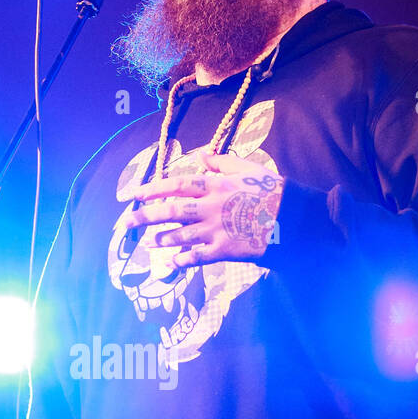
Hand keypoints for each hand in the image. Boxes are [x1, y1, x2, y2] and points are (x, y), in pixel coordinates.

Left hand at [123, 147, 283, 265]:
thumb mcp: (249, 168)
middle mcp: (209, 207)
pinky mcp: (224, 250)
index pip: (175, 185)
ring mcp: (215, 230)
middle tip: (123, 224)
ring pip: (180, 235)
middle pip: (169, 210)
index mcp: (214, 185)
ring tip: (150, 242)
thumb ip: (222, 162)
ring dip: (162, 239)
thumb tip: (201, 154)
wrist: (294, 218)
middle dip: (144, 216)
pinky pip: (197, 257)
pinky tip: (171, 264)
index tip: (132, 194)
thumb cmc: (272, 191)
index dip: (151, 189)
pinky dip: (182, 261)